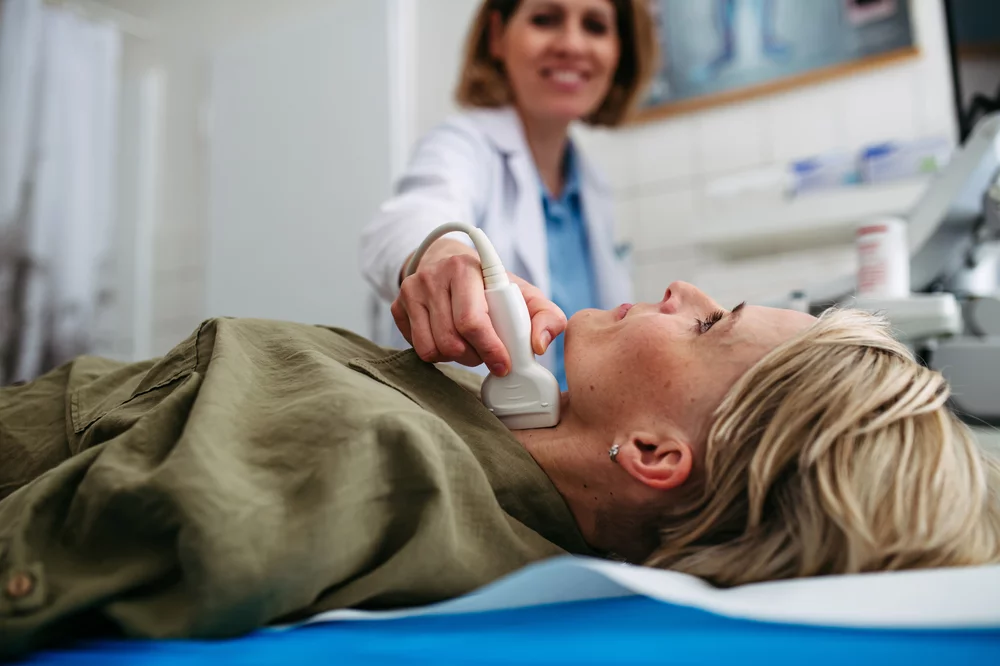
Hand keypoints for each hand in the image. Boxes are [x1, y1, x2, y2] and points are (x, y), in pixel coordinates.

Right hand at [391, 238, 565, 374]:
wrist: (447, 264)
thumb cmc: (490, 286)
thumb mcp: (524, 294)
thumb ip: (547, 317)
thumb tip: (539, 345)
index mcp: (465, 269)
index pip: (472, 321)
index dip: (489, 349)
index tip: (503, 365)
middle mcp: (433, 277)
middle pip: (452, 341)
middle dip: (475, 356)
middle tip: (486, 353)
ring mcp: (411, 292)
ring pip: (433, 349)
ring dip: (455, 357)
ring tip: (469, 346)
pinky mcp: (397, 307)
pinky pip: (417, 349)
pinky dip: (437, 353)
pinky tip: (449, 340)